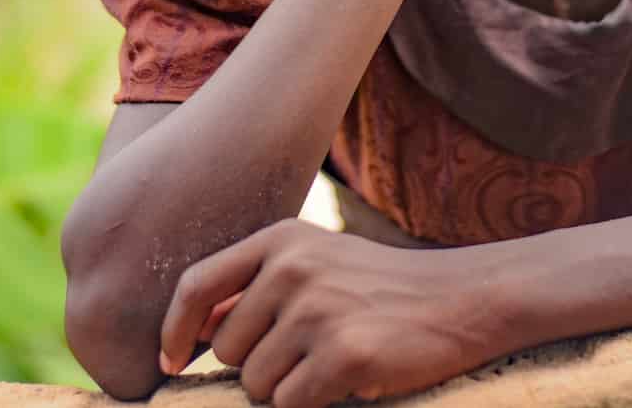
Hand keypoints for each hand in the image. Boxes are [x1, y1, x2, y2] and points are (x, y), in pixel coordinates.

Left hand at [160, 219, 501, 407]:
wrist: (461, 299)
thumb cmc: (381, 286)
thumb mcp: (317, 260)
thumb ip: (255, 285)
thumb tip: (190, 329)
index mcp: (280, 240)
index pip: (196, 285)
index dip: (173, 331)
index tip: (170, 362)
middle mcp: (293, 269)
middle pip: (224, 348)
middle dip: (253, 366)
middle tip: (305, 354)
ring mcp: (318, 311)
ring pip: (254, 383)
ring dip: (285, 388)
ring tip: (330, 362)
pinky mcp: (344, 355)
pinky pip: (290, 404)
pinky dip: (312, 404)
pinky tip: (348, 378)